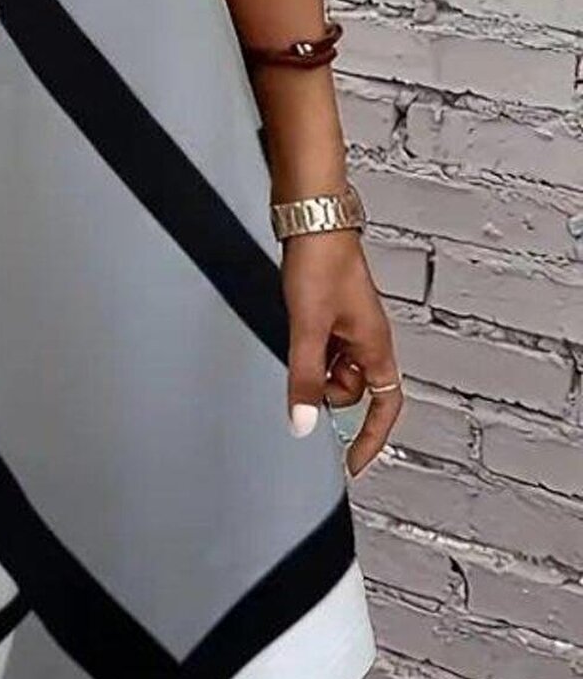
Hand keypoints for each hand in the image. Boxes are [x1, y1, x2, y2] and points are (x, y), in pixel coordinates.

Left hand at [281, 230, 403, 476]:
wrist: (312, 215)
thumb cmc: (320, 260)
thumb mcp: (308, 328)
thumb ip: (305, 378)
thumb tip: (303, 423)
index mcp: (376, 344)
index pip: (385, 405)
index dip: (371, 437)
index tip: (354, 462)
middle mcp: (368, 337)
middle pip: (353, 388)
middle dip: (329, 389)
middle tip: (305, 367)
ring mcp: (350, 323)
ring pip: (335, 366)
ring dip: (316, 365)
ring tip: (298, 332)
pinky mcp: (331, 309)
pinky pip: (322, 346)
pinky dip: (308, 347)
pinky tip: (294, 324)